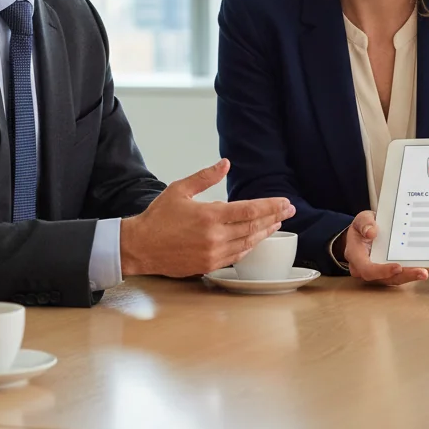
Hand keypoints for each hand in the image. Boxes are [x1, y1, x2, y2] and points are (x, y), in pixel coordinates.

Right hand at [120, 159, 294, 277]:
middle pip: (254, 226)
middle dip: (275, 217)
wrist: (139, 247)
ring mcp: (213, 253)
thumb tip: (225, 163)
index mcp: (210, 216)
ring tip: (277, 223)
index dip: (271, 206)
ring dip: (265, 232)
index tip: (286, 202)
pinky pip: (236, 255)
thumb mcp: (180, 189)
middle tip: (290, 211)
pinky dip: (249, 246)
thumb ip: (205, 177)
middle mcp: (215, 236)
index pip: (250, 210)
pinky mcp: (208, 265)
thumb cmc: (158, 217)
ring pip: (248, 242)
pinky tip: (256, 239)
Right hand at [338, 210, 428, 286]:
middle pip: (385, 278)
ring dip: (411, 277)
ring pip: (394, 279)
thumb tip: (371, 232)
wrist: (365, 231)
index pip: (366, 269)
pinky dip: (412, 272)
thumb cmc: (363, 227)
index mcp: (356, 256)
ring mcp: (378, 273)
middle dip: (404, 276)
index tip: (398, 267)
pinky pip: (400, 275)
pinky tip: (426, 268)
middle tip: (422, 272)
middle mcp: (366, 269)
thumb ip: (364, 223)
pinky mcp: (388, 272)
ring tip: (426, 272)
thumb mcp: (362, 219)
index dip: (382, 271)